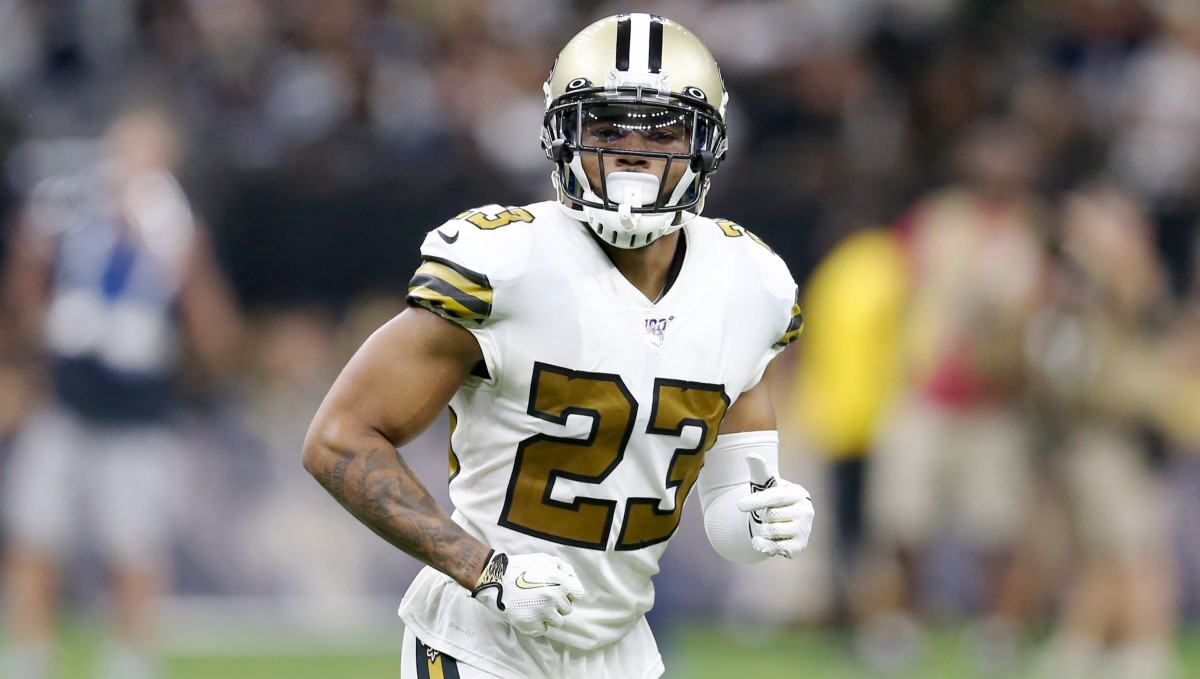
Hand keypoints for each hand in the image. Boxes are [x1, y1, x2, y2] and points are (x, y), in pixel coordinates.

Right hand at [470, 551, 585, 636]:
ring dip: (549, 615)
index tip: (560, 591)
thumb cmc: (520, 566)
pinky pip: (543, 629)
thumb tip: (571, 578)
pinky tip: (529, 613)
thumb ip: (562, 569)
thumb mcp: (544, 560)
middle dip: (558, 604)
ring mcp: (542, 613)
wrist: (494, 577)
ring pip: (557, 621)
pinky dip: (537, 624)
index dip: (570, 592)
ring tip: (536, 606)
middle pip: (567, 609)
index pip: (578, 594)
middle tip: (543, 597)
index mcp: (560, 582)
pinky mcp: (530, 624)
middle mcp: (554, 598)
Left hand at [735, 453, 814, 558]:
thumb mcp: (764, 483)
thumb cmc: (769, 499)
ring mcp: (805, 530)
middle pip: (771, 516)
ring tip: (769, 525)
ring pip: (771, 531)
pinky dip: (762, 544)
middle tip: (768, 514)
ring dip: (762, 529)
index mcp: (798, 493)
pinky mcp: (799, 547)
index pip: (776, 497)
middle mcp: (806, 511)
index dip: (756, 501)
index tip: (739, 505)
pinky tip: (761, 540)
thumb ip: (759, 469)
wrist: (775, 522)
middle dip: (763, 515)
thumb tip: (752, 455)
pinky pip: (774, 548)